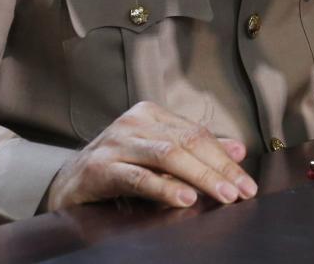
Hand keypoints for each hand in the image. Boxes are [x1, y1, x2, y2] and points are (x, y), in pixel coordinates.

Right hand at [43, 101, 256, 211]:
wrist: (67, 183)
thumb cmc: (117, 168)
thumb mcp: (157, 156)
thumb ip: (194, 151)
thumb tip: (237, 150)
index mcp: (150, 114)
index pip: (197, 134)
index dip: (225, 157)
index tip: (247, 182)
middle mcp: (134, 122)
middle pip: (186, 143)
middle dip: (219, 169)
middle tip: (242, 191)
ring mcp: (116, 143)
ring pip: (168, 156)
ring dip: (200, 177)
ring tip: (222, 194)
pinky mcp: (101, 168)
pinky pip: (139, 177)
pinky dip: (165, 188)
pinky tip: (185, 198)